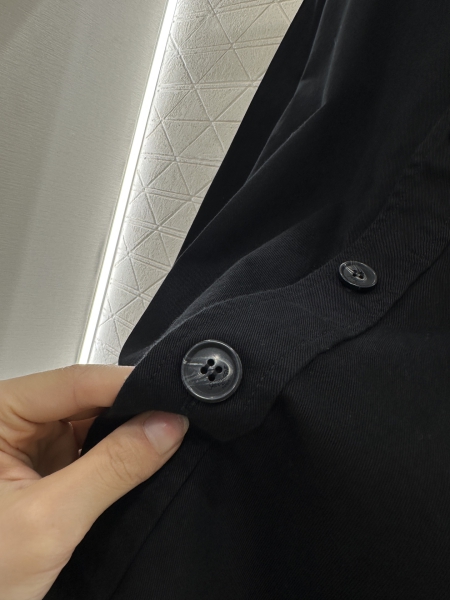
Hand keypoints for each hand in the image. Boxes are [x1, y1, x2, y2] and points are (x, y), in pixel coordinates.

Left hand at [0, 364, 188, 599]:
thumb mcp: (49, 519)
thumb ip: (112, 468)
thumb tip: (166, 426)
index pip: (72, 382)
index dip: (126, 385)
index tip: (170, 395)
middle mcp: (8, 421)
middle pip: (83, 397)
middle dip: (131, 408)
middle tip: (175, 420)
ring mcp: (25, 444)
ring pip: (89, 420)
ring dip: (126, 431)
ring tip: (162, 440)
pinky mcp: (41, 467)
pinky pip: (87, 447)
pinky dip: (116, 454)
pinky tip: (140, 458)